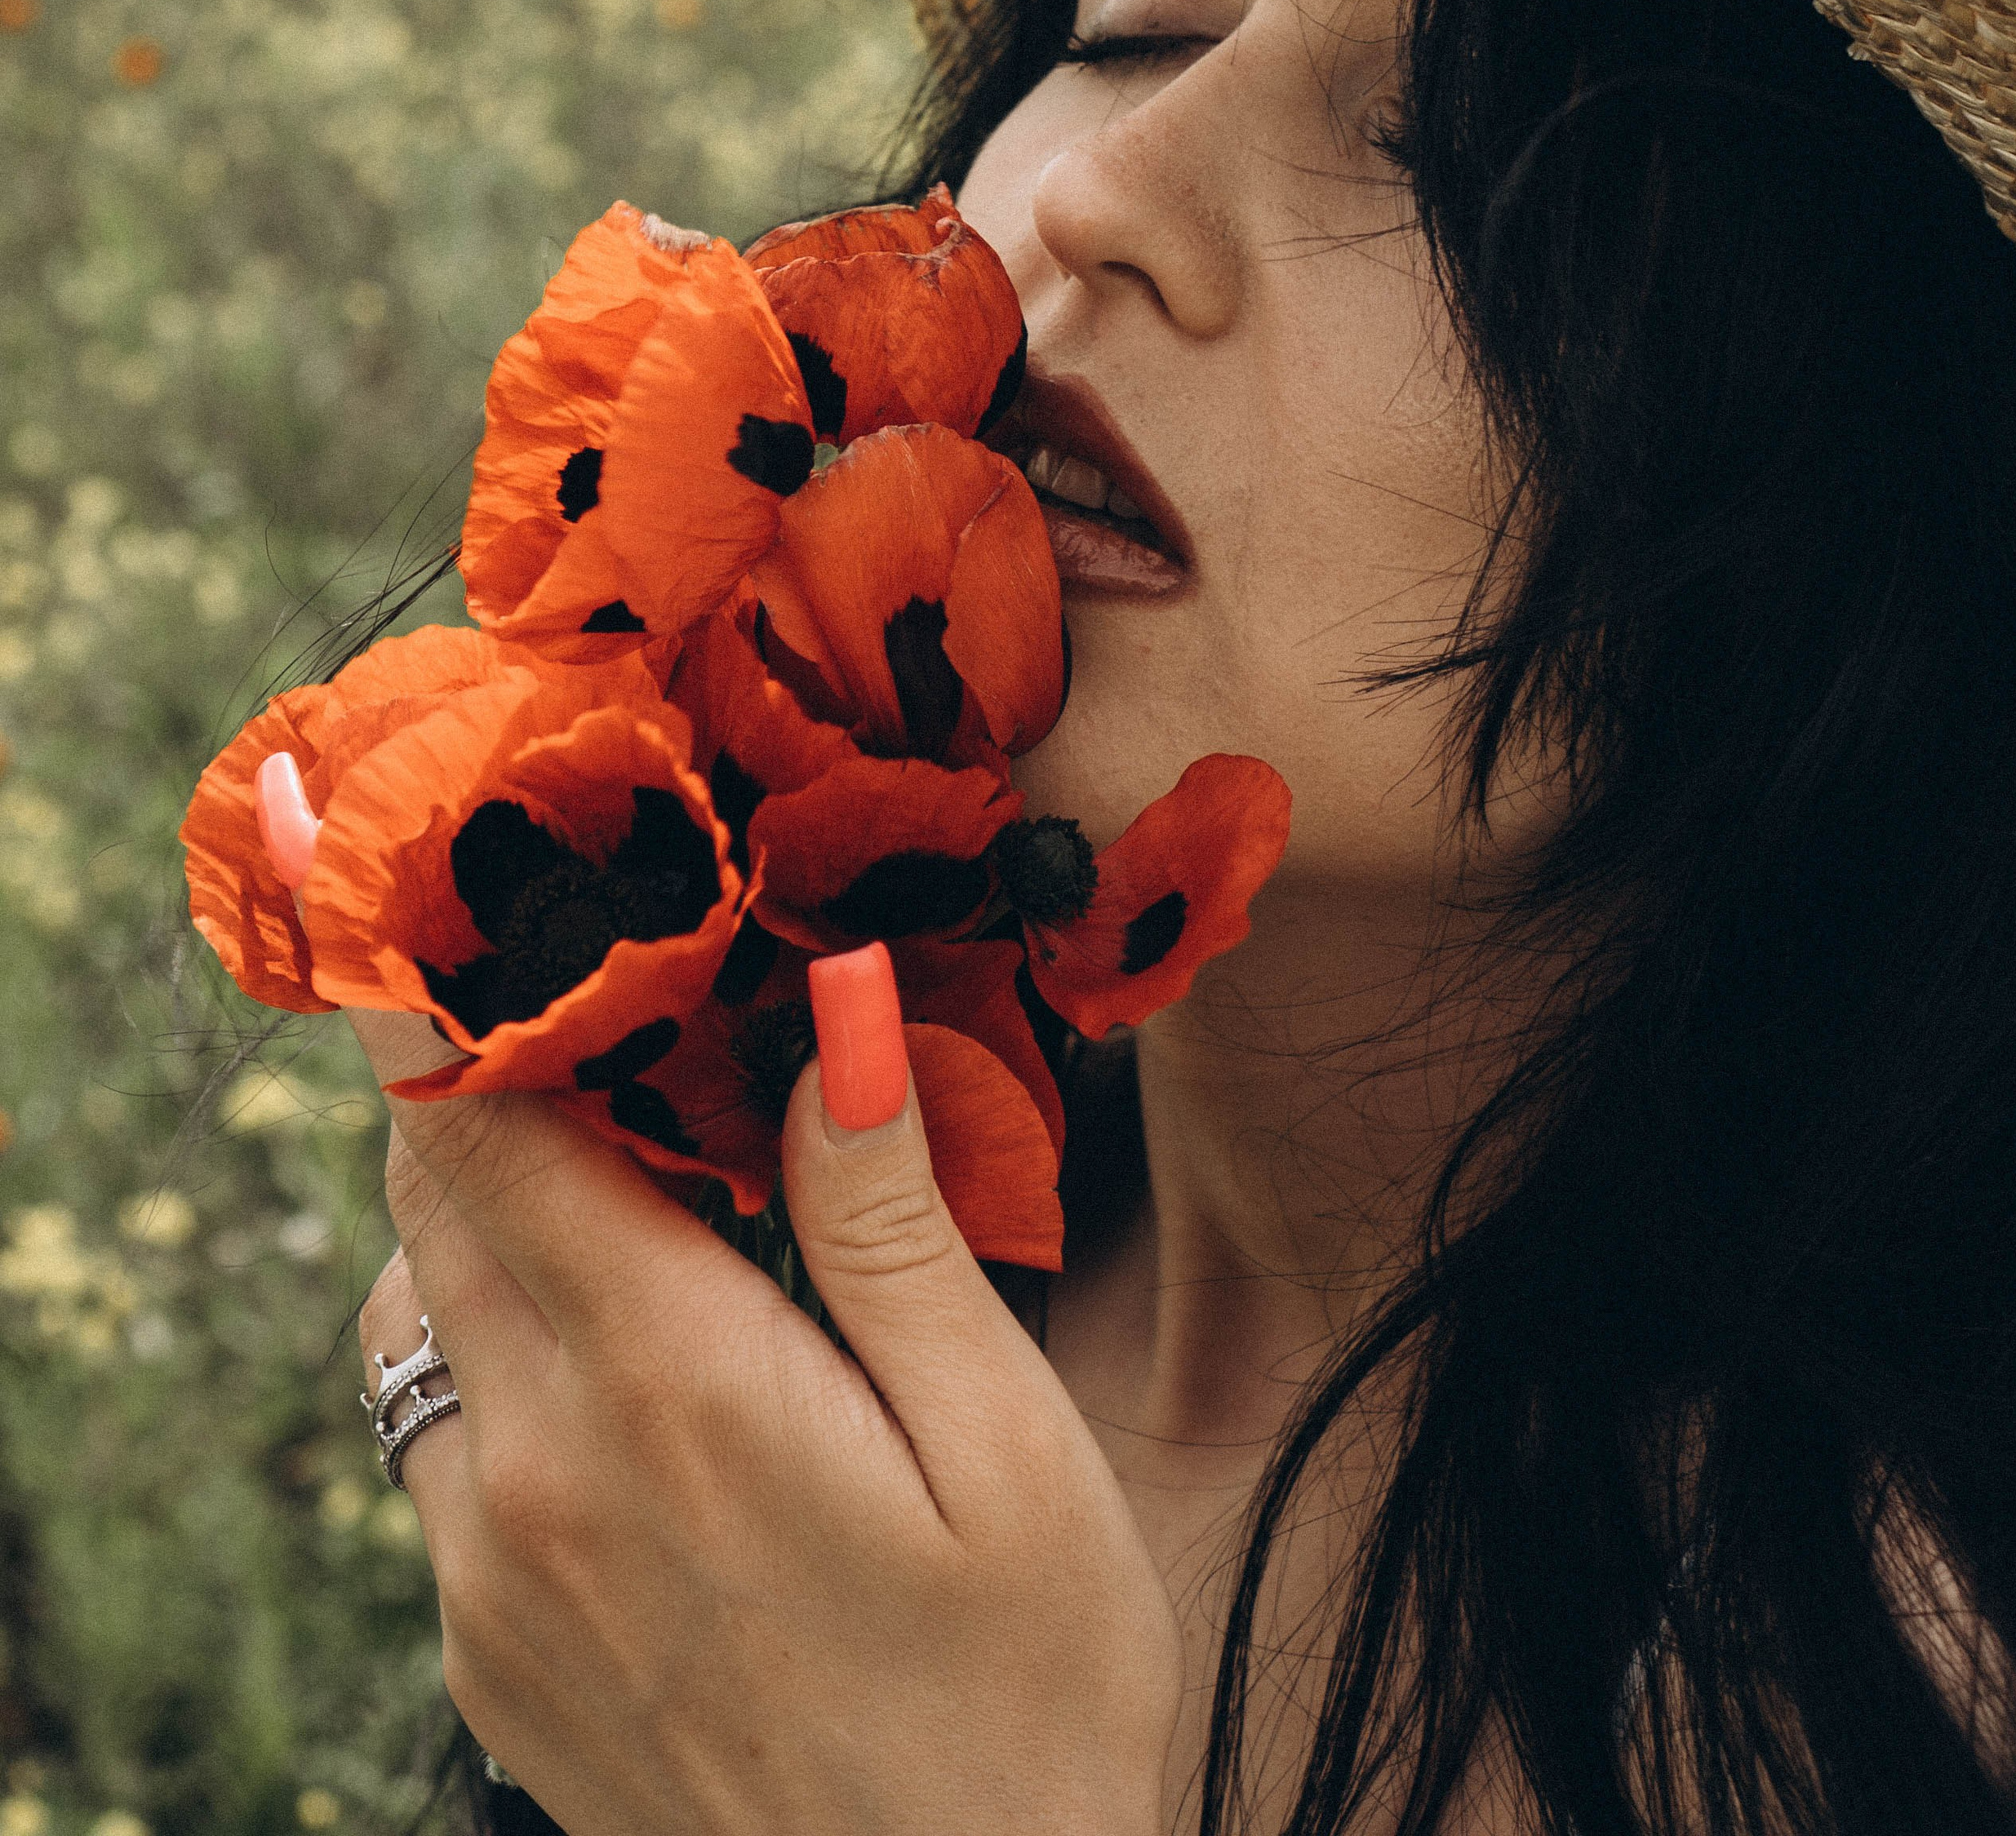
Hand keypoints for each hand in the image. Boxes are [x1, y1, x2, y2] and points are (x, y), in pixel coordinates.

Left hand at [349, 981, 1181, 1835]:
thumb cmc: (1029, 1702)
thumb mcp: (1003, 1442)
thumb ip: (886, 1214)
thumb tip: (831, 995)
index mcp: (665, 1389)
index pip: (479, 1126)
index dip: (462, 992)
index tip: (490, 881)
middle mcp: (535, 1478)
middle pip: (428, 1197)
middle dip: (484, 1075)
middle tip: (588, 992)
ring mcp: (493, 1581)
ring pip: (418, 1318)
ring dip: (489, 1220)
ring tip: (634, 1182)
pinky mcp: (489, 1662)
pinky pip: (445, 1449)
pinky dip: (501, 1361)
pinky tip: (638, 1372)